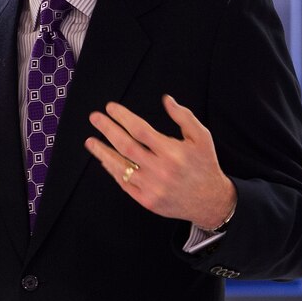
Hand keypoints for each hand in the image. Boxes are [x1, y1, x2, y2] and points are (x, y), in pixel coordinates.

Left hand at [85, 95, 236, 228]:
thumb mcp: (202, 137)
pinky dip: (112, 170)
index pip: (140, 129)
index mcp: (173, 151)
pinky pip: (124, 183)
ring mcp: (152, 186)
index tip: (111, 108)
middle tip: (95, 118)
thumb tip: (166, 100)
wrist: (210, 200)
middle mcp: (160, 169)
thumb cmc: (205, 165)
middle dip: (107, 129)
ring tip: (91, 141)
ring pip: (120, 166)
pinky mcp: (147, 200)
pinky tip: (105, 160)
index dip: (123, 117)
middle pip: (125, 146)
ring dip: (102, 152)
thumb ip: (184, 117)